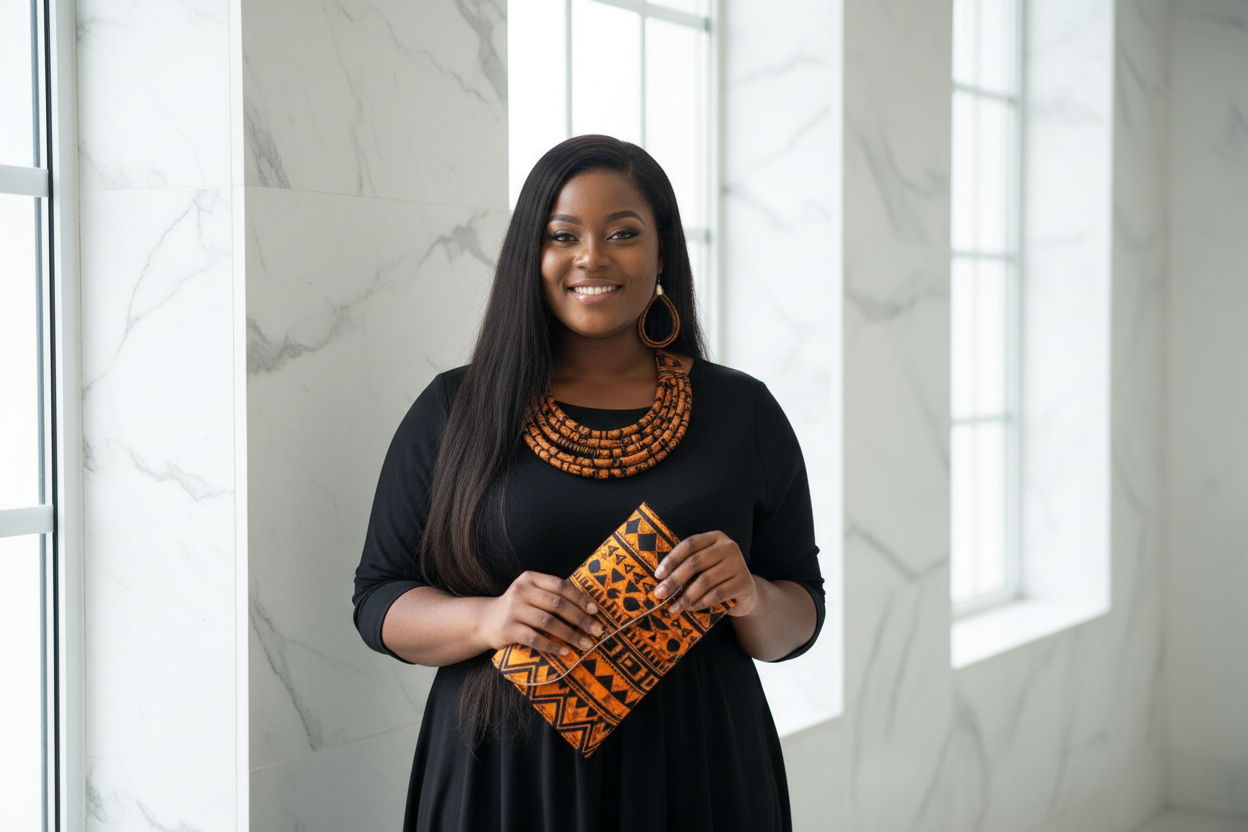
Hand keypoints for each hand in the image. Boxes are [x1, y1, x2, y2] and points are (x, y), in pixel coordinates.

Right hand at [480, 571, 603, 656]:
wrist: (486, 621)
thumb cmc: (519, 608)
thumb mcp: (532, 593)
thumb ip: (553, 596)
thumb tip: (589, 609)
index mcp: (530, 578)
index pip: (560, 585)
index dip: (579, 598)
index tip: (595, 610)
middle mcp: (520, 591)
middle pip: (557, 604)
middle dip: (580, 618)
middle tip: (597, 630)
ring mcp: (513, 610)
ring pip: (548, 622)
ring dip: (570, 635)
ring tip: (586, 644)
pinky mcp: (508, 629)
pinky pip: (535, 639)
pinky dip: (552, 646)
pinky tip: (565, 652)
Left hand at [651, 531, 757, 616]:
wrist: (746, 593)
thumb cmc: (717, 577)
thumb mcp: (705, 565)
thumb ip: (687, 565)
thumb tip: (659, 578)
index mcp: (715, 537)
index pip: (689, 544)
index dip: (672, 559)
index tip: (658, 575)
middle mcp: (729, 547)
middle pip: (695, 562)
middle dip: (674, 580)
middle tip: (660, 594)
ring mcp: (738, 564)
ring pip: (705, 581)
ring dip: (685, 596)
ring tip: (673, 607)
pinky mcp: (743, 583)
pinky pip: (716, 594)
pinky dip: (700, 603)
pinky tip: (690, 608)